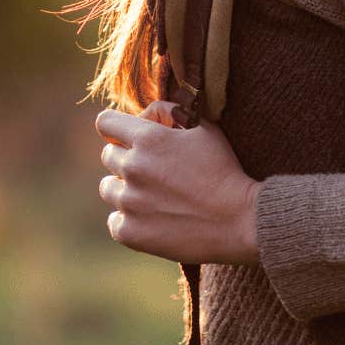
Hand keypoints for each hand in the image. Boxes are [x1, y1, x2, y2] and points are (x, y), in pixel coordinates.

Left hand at [95, 101, 262, 264]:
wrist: (240, 220)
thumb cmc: (224, 171)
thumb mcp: (205, 128)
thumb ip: (172, 111)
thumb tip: (147, 113)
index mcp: (147, 138)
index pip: (105, 123)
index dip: (116, 128)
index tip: (126, 138)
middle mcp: (132, 168)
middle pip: (108, 156)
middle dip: (127, 158)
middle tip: (154, 171)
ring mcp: (129, 202)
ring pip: (108, 188)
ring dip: (125, 189)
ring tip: (154, 197)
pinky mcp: (129, 232)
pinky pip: (114, 220)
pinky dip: (129, 220)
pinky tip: (152, 219)